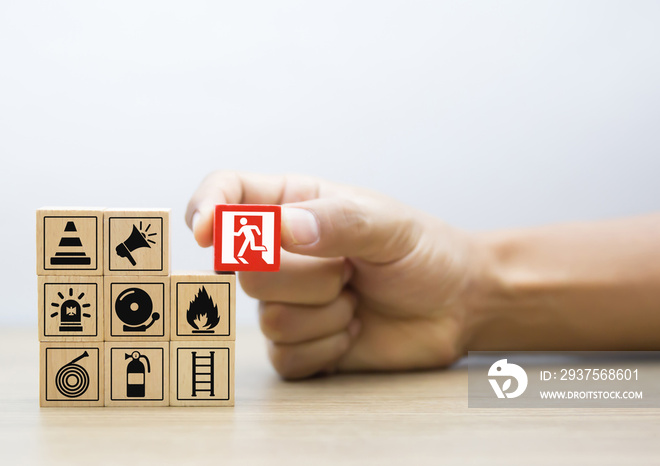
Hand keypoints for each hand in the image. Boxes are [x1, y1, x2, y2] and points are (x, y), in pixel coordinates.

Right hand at [186, 172, 487, 378]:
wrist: (456, 305)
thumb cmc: (422, 252)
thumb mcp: (387, 225)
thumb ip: (336, 221)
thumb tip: (280, 229)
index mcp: (295, 207)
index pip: (229, 194)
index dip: (208, 209)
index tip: (208, 233)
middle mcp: (282, 254)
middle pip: (246, 270)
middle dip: (306, 278)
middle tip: (349, 271)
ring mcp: (288, 301)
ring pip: (268, 317)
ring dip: (325, 314)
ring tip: (356, 299)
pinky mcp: (299, 345)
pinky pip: (285, 356)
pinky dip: (326, 347)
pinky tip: (353, 328)